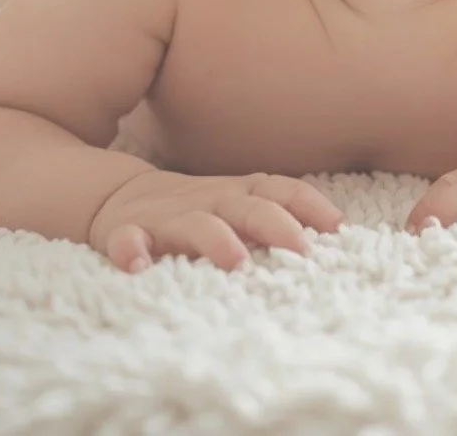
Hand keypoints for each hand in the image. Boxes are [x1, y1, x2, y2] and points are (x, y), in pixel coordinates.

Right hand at [89, 168, 344, 272]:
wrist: (117, 196)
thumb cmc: (194, 210)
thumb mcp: (235, 205)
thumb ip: (273, 217)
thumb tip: (334, 237)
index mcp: (236, 194)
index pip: (279, 190)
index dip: (309, 204)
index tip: (339, 227)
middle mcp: (208, 202)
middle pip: (246, 207)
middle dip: (275, 224)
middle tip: (301, 250)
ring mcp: (168, 217)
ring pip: (195, 224)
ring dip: (216, 239)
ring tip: (236, 261)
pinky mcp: (127, 232)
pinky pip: (127, 240)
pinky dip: (131, 250)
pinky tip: (138, 266)